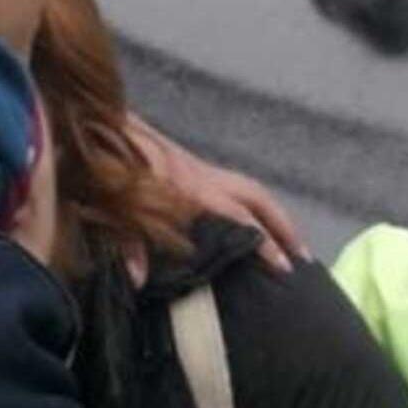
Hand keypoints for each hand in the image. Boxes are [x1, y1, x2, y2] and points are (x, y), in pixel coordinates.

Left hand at [125, 113, 310, 272]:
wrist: (104, 125)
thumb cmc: (110, 167)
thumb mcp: (116, 209)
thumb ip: (129, 245)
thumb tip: (138, 282)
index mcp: (193, 190)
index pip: (241, 218)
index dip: (263, 242)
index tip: (283, 267)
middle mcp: (206, 177)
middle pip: (259, 198)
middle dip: (284, 226)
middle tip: (302, 258)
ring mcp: (202, 169)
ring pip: (252, 188)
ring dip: (276, 214)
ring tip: (293, 242)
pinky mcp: (195, 167)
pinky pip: (238, 185)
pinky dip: (255, 204)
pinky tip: (258, 223)